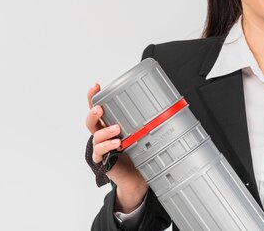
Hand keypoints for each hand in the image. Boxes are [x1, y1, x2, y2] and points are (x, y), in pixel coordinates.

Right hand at [86, 83, 148, 211]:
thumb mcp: (144, 135)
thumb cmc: (138, 154)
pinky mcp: (102, 160)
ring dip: (105, 131)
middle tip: (100, 108)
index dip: (94, 96)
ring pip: (96, 136)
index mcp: (110, 124)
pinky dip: (106, 146)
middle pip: (91, 120)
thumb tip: (172, 107)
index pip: (98, 107)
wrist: (136, 178)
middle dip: (93, 112)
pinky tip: (116, 144)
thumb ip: (150, 123)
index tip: (96, 86)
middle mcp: (103, 134)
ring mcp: (101, 147)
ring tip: (116, 129)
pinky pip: (99, 151)